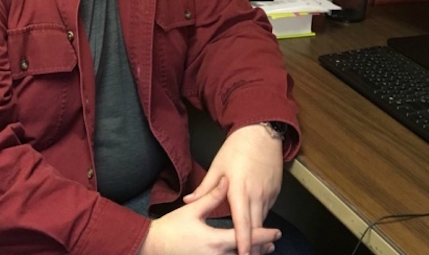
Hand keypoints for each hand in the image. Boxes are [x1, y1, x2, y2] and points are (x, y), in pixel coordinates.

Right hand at [137, 177, 280, 254]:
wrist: (152, 247)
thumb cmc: (171, 228)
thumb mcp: (192, 211)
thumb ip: (212, 196)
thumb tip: (227, 181)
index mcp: (215, 241)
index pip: (246, 237)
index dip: (264, 235)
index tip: (276, 233)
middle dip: (261, 249)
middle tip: (273, 243)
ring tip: (263, 250)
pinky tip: (239, 253)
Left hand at [183, 124, 283, 254]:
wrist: (262, 132)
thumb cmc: (238, 147)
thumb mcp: (218, 165)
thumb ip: (206, 188)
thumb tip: (189, 200)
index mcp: (239, 189)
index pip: (243, 222)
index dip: (243, 242)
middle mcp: (256, 194)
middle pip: (256, 227)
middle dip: (252, 245)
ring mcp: (268, 192)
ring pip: (263, 219)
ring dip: (257, 233)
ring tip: (250, 246)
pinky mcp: (275, 190)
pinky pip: (268, 209)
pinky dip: (261, 218)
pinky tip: (255, 223)